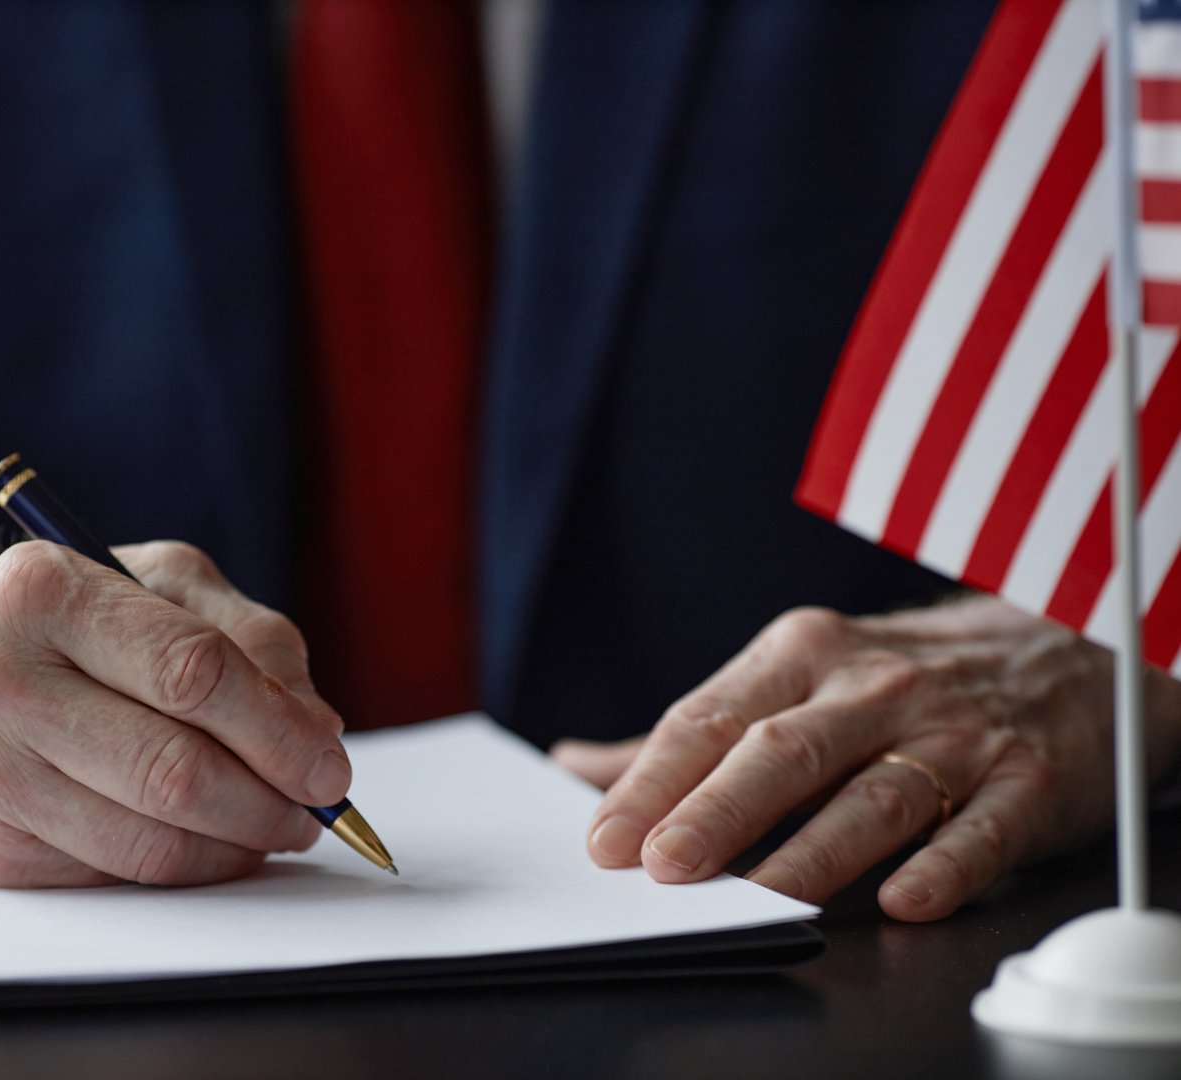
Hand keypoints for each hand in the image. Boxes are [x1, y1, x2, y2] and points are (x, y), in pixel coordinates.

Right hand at [0, 540, 348, 887]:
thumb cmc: (49, 625)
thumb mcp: (149, 583)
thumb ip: (247, 638)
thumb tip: (317, 728)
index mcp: (46, 590)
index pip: (193, 672)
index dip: (280, 729)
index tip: (330, 764)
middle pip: (176, 769)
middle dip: (271, 801)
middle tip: (315, 809)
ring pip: (148, 841)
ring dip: (236, 846)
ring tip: (272, 826)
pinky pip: (110, 876)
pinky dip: (179, 867)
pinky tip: (200, 840)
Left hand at [552, 597, 1180, 920]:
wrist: (1060, 644)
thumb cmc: (892, 677)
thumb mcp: (791, 676)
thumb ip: (689, 730)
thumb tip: (574, 767)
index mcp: (800, 653)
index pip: (711, 718)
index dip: (654, 781)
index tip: (604, 839)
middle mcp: (872, 685)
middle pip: (782, 751)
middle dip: (716, 809)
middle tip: (662, 867)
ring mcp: (954, 731)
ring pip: (873, 794)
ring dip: (811, 851)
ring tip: (759, 902)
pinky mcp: (1027, 779)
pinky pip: (984, 827)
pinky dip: (945, 864)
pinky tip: (904, 900)